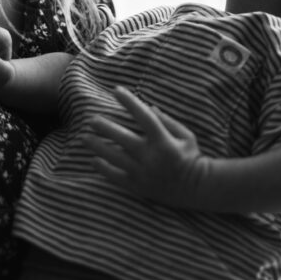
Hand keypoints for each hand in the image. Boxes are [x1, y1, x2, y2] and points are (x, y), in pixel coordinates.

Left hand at [84, 87, 209, 207]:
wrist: (196, 189)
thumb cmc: (192, 157)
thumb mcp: (186, 135)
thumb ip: (167, 121)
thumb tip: (149, 107)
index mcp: (164, 140)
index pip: (144, 116)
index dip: (130, 102)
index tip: (117, 90)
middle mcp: (151, 156)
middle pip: (123, 138)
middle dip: (105, 127)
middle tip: (91, 120)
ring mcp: (143, 172)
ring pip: (115, 158)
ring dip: (98, 146)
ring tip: (84, 138)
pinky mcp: (138, 186)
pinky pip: (116, 177)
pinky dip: (103, 169)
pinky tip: (93, 160)